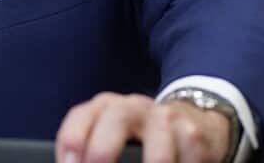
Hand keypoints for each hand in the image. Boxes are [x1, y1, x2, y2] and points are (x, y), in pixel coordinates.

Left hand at [55, 93, 231, 162]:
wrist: (190, 119)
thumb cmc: (139, 135)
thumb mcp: (110, 134)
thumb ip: (90, 150)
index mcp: (104, 107)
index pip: (81, 116)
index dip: (71, 141)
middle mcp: (133, 106)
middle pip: (117, 118)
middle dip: (103, 150)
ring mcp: (164, 117)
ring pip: (159, 148)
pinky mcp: (192, 132)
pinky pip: (188, 157)